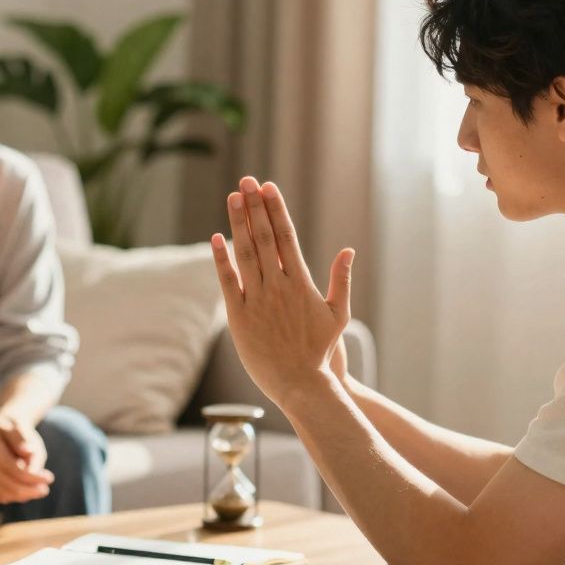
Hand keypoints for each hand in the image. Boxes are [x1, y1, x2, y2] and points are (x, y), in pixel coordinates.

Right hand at [0, 409, 53, 503]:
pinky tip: (22, 494)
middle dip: (32, 491)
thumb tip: (30, 451)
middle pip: (13, 488)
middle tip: (45, 490)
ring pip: (5, 495)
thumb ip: (19, 437)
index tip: (50, 478)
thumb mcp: (7, 424)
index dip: (36, 478)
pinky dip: (11, 497)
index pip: (20, 473)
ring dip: (23, 496)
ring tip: (37, 492)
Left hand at [210, 176, 354, 407]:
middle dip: (254, 206)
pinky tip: (216, 237)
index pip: (286, 236)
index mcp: (302, 282)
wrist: (301, 384)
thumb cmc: (321, 352)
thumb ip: (341, 280)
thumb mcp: (338, 314)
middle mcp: (279, 286)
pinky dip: (221, 259)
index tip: (267, 187)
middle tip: (246, 180)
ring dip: (238, 223)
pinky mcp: (239, 317)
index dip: (276, 209)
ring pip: (245, 254)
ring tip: (232, 197)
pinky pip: (228, 282)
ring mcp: (258, 300)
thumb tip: (348, 250)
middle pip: (264, 238)